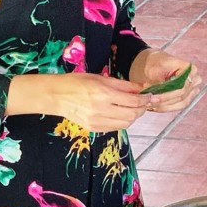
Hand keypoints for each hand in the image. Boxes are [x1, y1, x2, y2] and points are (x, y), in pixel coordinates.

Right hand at [8, 72, 150, 131]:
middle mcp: (102, 110)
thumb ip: (123, 85)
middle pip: (132, 115)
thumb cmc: (76, 82)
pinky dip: (123, 121)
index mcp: (104, 94)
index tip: (151, 96)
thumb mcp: (101, 78)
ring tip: (133, 108)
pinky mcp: (93, 128)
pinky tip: (121, 114)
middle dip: (142, 109)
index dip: (146, 99)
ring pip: (126, 123)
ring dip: (134, 116)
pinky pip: (115, 127)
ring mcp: (97, 121)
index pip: (133, 101)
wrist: (55, 96)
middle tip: (144, 102)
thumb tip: (142, 88)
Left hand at [131, 49, 200, 112]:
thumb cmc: (154, 63)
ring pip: (180, 104)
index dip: (167, 95)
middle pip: (182, 97)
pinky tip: (154, 106)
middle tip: (148, 101)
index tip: (152, 97)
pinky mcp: (187, 97)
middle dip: (163, 101)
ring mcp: (192, 89)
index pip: (181, 87)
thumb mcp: (153, 68)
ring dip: (164, 106)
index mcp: (190, 69)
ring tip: (149, 104)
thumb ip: (159, 80)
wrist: (153, 65)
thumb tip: (160, 92)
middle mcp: (195, 80)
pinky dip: (165, 108)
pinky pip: (178, 106)